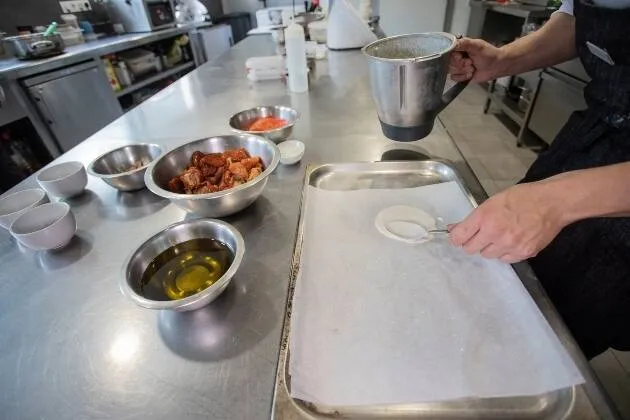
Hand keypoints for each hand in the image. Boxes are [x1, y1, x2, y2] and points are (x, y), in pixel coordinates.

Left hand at [448, 182, 566, 262]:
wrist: (552, 203)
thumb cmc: (523, 197)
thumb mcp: (493, 201)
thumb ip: (474, 217)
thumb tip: (454, 228)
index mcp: (485, 217)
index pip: (459, 237)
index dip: (456, 238)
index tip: (458, 237)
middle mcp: (495, 233)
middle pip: (471, 249)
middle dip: (473, 242)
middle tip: (481, 235)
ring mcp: (510, 245)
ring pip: (487, 255)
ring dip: (489, 248)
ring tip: (500, 236)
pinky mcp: (523, 253)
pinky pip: (505, 259)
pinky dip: (505, 252)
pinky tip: (512, 241)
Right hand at [449, 38, 504, 82]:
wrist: (496, 66)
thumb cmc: (489, 54)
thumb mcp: (477, 45)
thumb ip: (464, 43)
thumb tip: (452, 44)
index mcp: (459, 47)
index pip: (448, 52)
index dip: (454, 57)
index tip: (461, 57)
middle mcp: (457, 56)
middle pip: (448, 63)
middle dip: (460, 64)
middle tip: (470, 62)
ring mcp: (458, 66)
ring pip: (451, 71)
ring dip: (463, 71)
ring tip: (472, 67)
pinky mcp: (460, 75)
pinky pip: (454, 78)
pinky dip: (463, 77)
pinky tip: (470, 73)